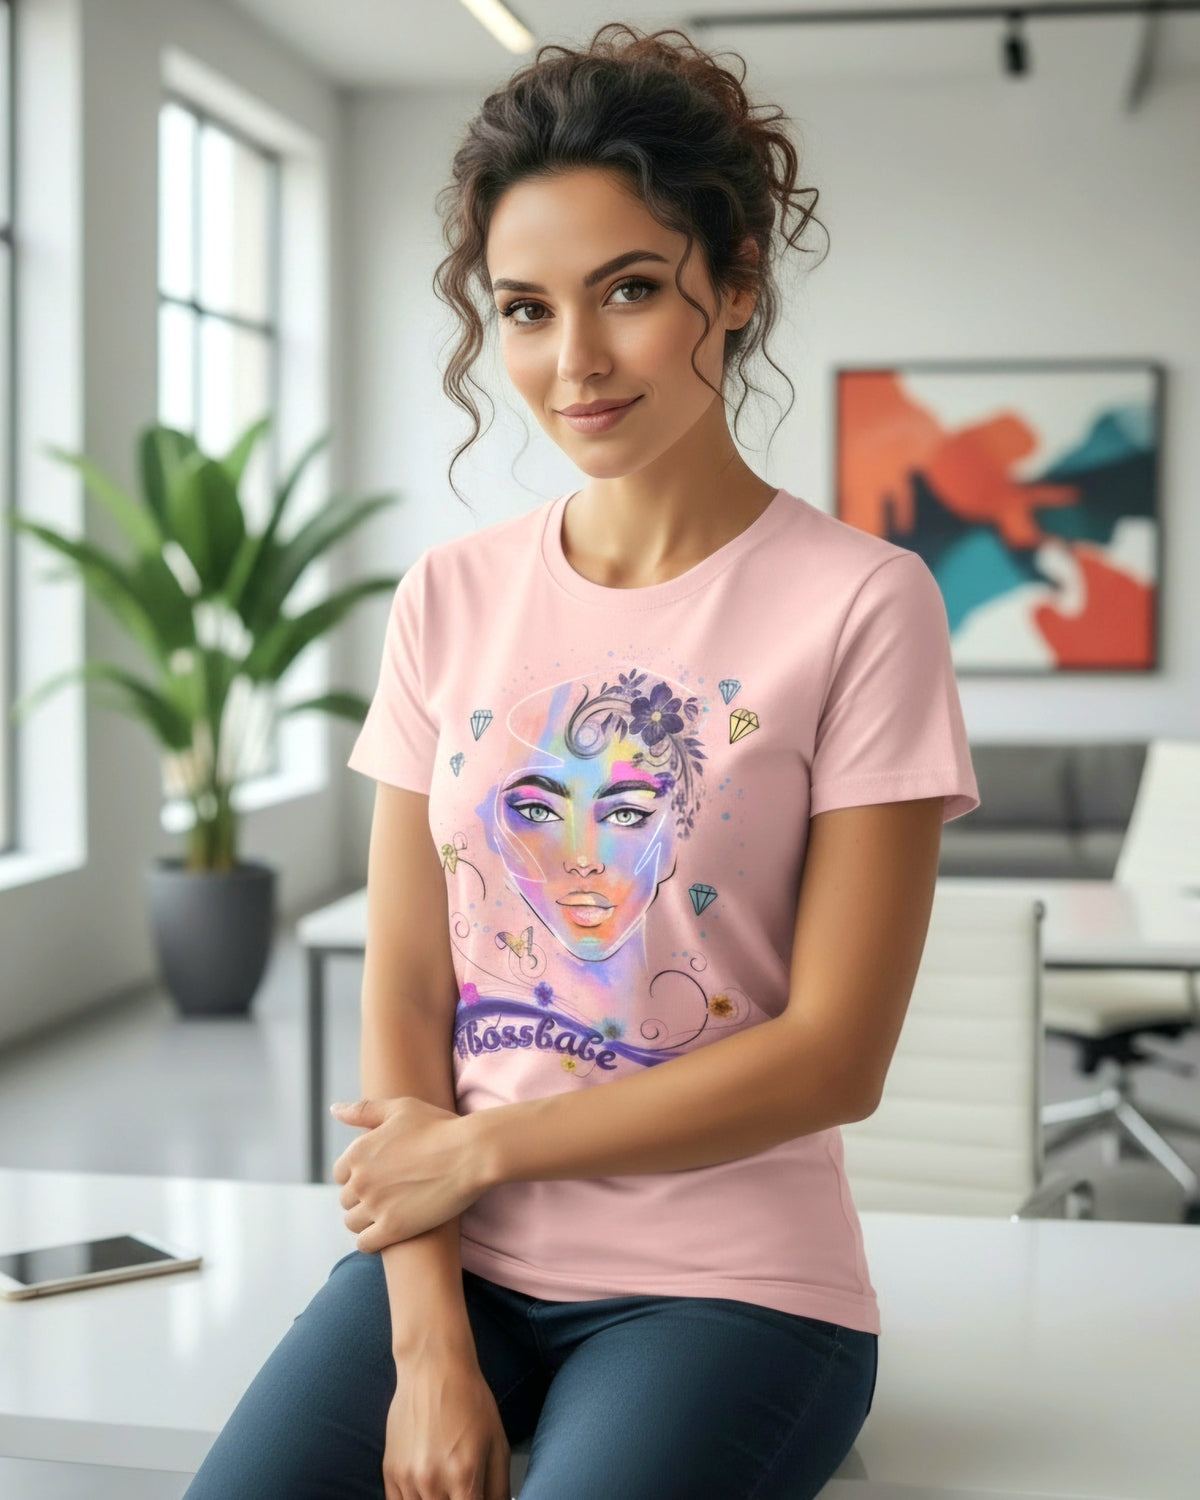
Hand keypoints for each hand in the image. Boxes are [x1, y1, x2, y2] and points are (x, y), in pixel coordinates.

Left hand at [329, 1096, 487, 1253]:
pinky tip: (391, 1231)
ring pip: (352, 1223)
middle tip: (391, 1194)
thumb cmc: (439, 1127)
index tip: (380, 1176)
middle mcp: (361, 1180)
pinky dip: (373, 1240)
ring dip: (367, 1220)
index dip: (359, 1175)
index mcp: (358, 1151)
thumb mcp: (400, 1109)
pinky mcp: (392, 1229)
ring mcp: (375, 1206)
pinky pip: (365, 1243)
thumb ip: (363, 1110)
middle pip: (346, 1200)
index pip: (341, 1174)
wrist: (470, 1153)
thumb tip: (334, 1109)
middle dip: (364, 1198)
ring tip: (390, 1213)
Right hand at [383, 1347, 511, 1499]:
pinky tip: (427, 1491)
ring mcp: (407, 1478)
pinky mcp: (390, 1471)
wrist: (433, 1368)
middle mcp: (432, 1482)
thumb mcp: (498, 1443)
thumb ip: (500, 1489)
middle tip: (462, 1491)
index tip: (477, 1499)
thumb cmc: (469, 1399)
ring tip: (446, 1486)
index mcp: (464, 1476)